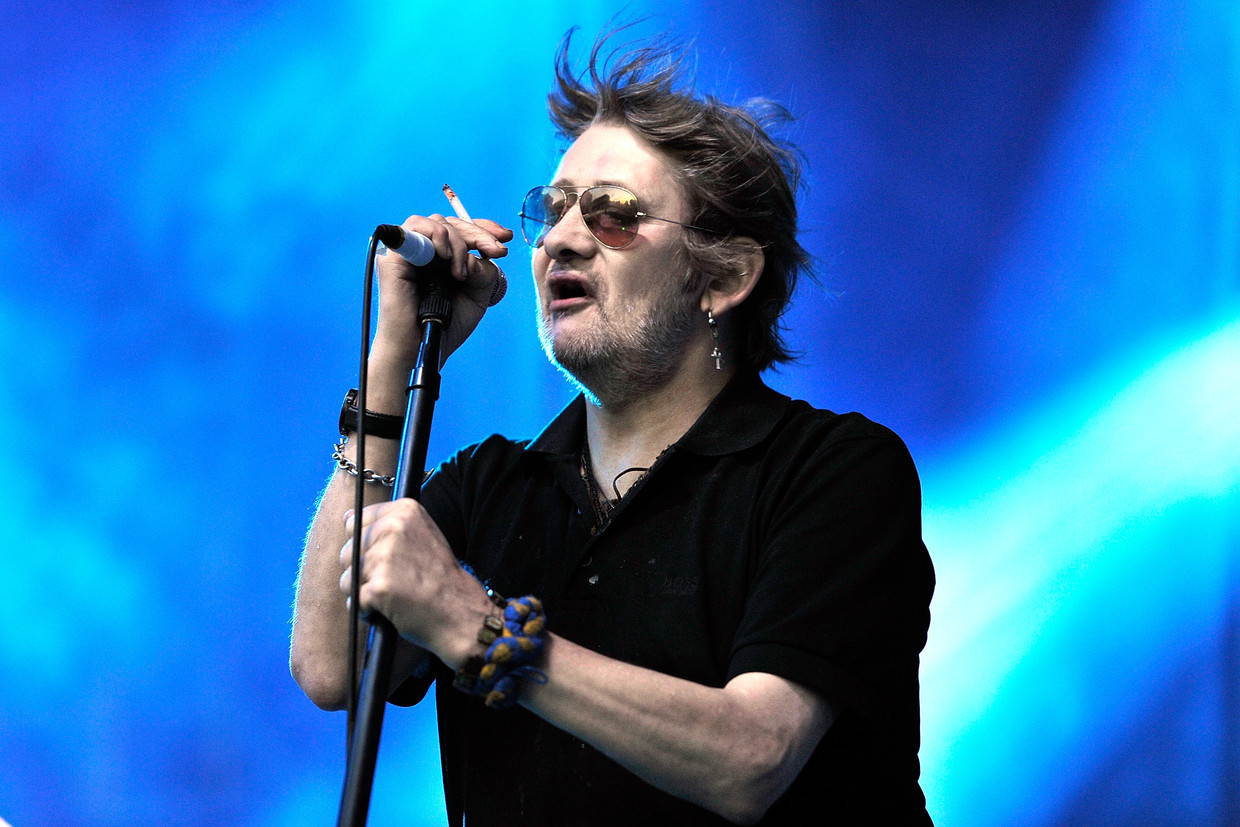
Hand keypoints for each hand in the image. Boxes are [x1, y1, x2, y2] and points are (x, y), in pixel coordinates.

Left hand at [338, 498, 492, 667]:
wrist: (460, 613)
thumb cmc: (440, 578)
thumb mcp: (423, 535)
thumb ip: (389, 524)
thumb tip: (346, 518)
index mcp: (405, 511)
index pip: (355, 520)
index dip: (366, 544)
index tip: (389, 557)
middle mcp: (393, 528)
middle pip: (348, 550)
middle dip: (363, 569)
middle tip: (396, 579)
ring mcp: (384, 557)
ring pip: (348, 577)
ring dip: (365, 591)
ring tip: (394, 594)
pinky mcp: (378, 587)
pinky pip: (354, 600)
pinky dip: (368, 610)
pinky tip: (392, 609)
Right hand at [371, 214, 513, 369]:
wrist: (423, 347)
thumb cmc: (446, 324)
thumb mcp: (477, 295)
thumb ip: (484, 271)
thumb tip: (478, 255)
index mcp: (442, 256)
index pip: (462, 228)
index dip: (484, 227)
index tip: (506, 236)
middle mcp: (424, 250)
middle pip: (452, 222)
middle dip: (479, 234)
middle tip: (498, 252)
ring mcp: (408, 251)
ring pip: (436, 222)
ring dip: (458, 241)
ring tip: (462, 272)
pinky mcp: (394, 256)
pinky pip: (415, 228)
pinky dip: (436, 236)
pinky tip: (447, 258)